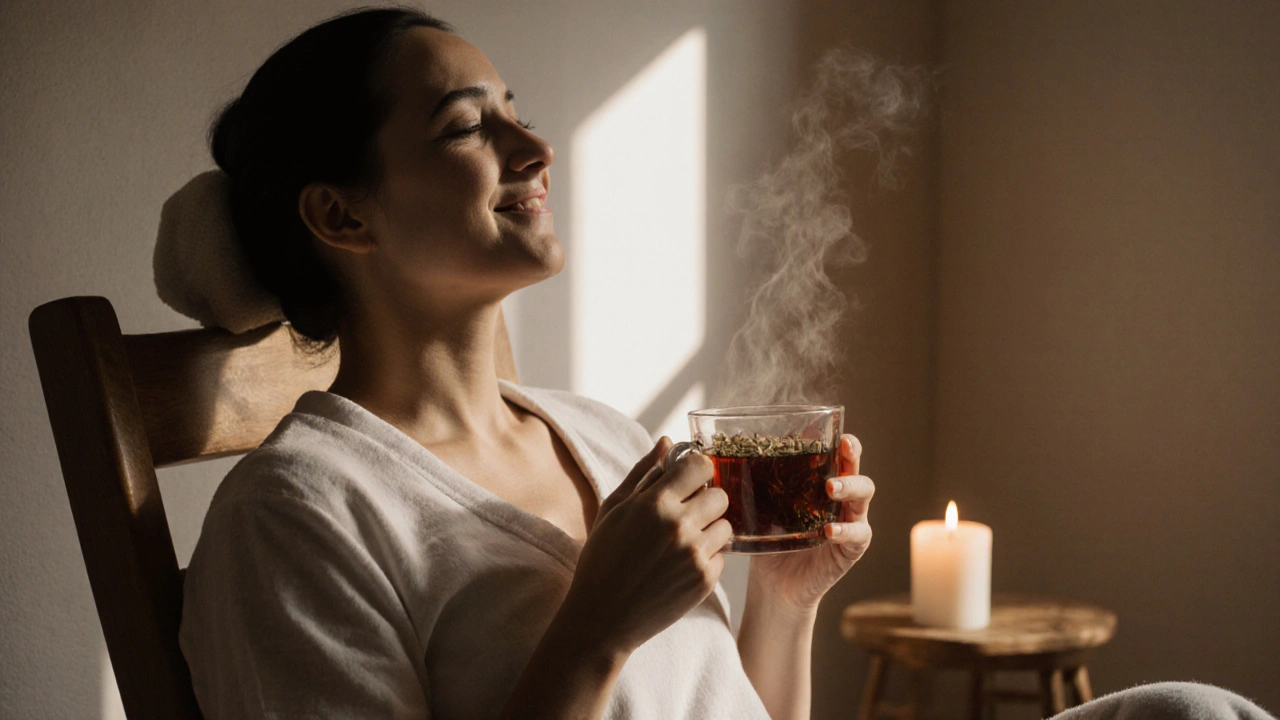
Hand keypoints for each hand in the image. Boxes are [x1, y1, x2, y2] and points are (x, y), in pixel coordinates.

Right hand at [560, 438, 733, 654]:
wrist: (602, 617)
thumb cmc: (602, 558)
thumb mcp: (613, 509)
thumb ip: (643, 472)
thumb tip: (668, 443)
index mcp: (654, 503)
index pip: (701, 466)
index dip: (697, 470)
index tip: (689, 480)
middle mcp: (679, 526)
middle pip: (720, 495)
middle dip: (706, 500)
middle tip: (686, 514)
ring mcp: (695, 555)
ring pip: (726, 526)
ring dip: (710, 530)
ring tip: (683, 542)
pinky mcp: (705, 581)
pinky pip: (722, 556)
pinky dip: (707, 558)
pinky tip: (681, 565)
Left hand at [749, 434, 873, 611]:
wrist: (774, 584)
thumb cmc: (771, 540)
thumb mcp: (764, 506)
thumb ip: (761, 482)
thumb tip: (736, 451)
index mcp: (824, 485)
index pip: (839, 457)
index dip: (843, 444)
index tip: (837, 435)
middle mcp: (841, 501)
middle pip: (857, 469)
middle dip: (852, 457)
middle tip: (841, 450)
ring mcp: (850, 523)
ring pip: (864, 496)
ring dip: (850, 487)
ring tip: (831, 488)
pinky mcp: (851, 549)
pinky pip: (858, 535)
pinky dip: (845, 530)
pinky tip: (829, 530)